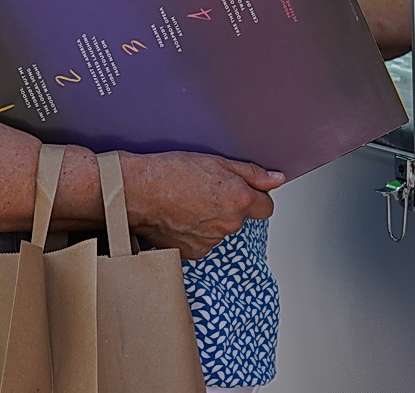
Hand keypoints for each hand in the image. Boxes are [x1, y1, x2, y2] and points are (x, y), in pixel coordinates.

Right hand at [117, 150, 281, 259]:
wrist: (138, 192)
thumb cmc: (171, 172)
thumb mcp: (217, 161)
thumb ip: (252, 173)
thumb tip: (276, 179)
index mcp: (239, 201)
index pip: (267, 207)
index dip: (256, 197)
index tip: (244, 191)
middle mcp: (229, 225)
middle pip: (241, 218)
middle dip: (230, 207)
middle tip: (206, 191)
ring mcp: (212, 242)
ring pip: (220, 231)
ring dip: (211, 220)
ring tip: (188, 203)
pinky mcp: (194, 253)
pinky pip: (203, 242)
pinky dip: (195, 233)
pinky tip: (181, 217)